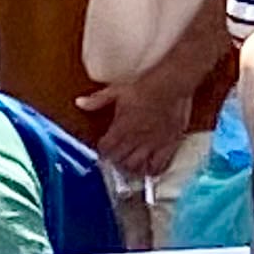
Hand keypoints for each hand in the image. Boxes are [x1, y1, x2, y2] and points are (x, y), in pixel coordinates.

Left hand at [76, 67, 194, 181]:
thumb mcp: (118, 90)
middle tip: (117, 157)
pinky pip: (158, 165)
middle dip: (116, 161)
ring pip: (136, 167)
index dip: (103, 150)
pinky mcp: (169, 143)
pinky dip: (152, 170)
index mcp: (121, 127)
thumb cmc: (147, 85)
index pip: (105, 149)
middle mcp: (135, 139)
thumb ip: (98, 100)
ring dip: (131, 168)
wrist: (173, 83)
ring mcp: (152, 143)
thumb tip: (80, 103)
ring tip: (131, 165)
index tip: (104, 148)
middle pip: (119, 161)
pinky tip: (150, 168)